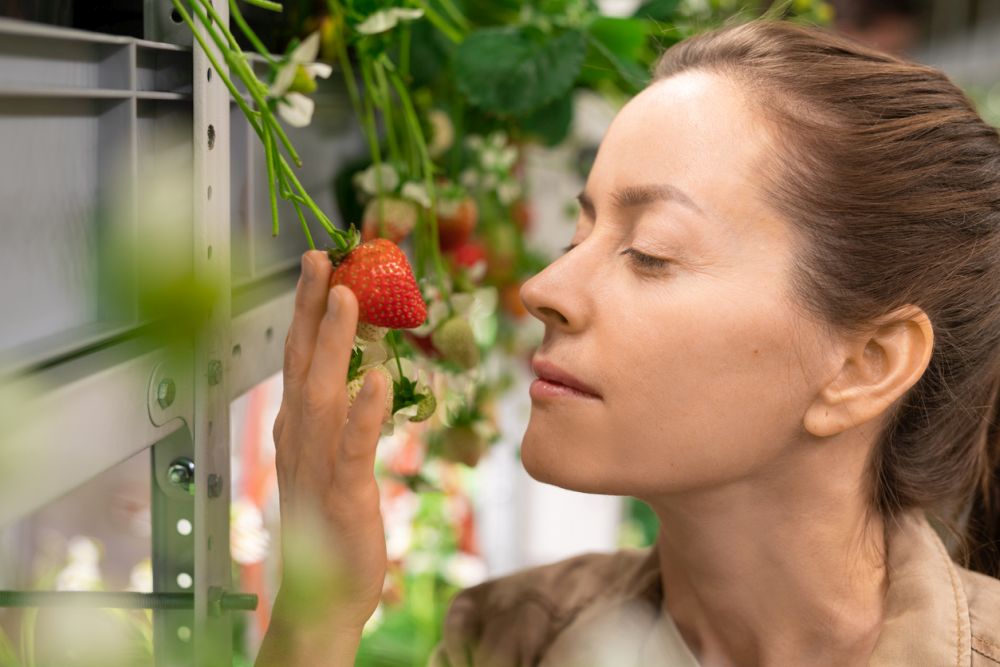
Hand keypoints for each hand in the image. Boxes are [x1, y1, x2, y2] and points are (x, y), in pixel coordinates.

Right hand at [269, 250, 388, 636]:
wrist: (323, 594)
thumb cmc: (331, 522)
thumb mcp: (329, 457)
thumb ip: (337, 414)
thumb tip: (357, 370)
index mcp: (297, 427)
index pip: (298, 356)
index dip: (306, 309)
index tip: (318, 265)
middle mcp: (298, 438)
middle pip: (300, 362)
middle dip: (309, 308)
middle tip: (321, 258)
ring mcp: (316, 465)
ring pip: (321, 394)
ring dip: (332, 344)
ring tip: (347, 299)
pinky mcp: (343, 493)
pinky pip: (353, 447)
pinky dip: (363, 412)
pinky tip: (379, 379)